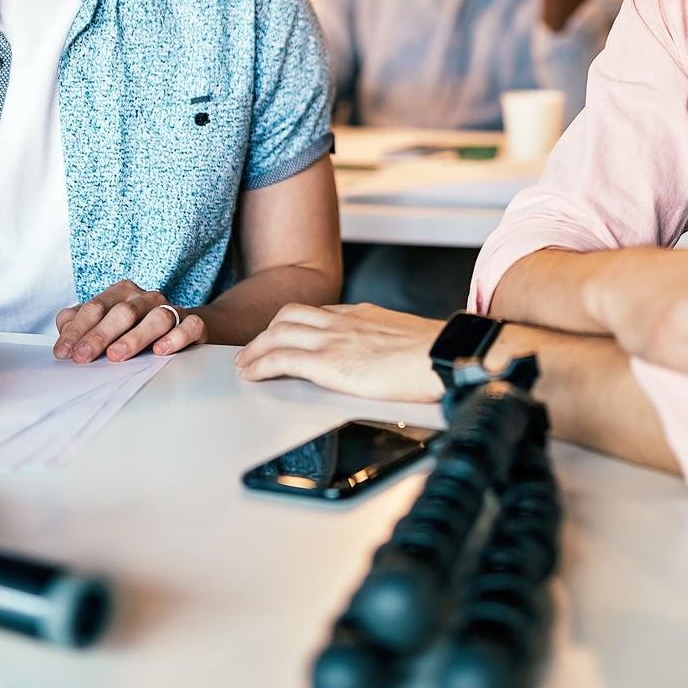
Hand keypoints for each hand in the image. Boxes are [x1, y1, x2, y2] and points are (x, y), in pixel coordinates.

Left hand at [54, 280, 206, 362]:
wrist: (182, 328)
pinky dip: (177, 336)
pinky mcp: (195, 324)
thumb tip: (65, 329)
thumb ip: (81, 324)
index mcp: (120, 293)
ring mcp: (172, 308)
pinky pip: (190, 325)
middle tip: (83, 356)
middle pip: (122, 312)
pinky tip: (161, 350)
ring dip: (135, 337)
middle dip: (100, 335)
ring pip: (157, 317)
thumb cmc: (134, 328)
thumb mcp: (104, 324)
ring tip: (117, 355)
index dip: (77, 330)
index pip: (95, 307)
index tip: (64, 352)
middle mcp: (145, 298)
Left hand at [235, 303, 444, 402]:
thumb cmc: (435, 353)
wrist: (442, 355)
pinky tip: (252, 375)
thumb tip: (389, 355)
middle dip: (267, 332)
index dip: (294, 324)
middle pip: (289, 316)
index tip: (285, 335)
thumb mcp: (406, 337)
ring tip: (245, 363)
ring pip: (278, 333)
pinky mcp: (327, 362)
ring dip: (256, 348)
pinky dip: (261, 364)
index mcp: (362, 315)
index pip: (318, 312)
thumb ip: (386, 341)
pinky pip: (281, 358)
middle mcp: (342, 321)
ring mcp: (333, 338)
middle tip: (255, 348)